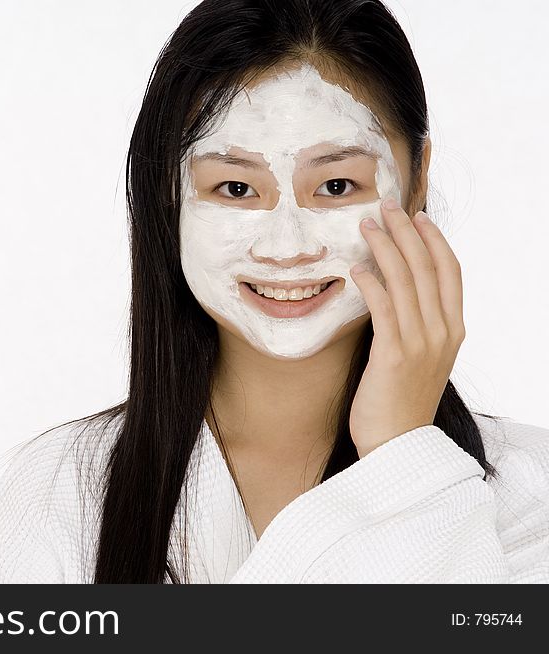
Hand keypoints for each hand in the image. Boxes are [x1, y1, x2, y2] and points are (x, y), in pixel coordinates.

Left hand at [348, 198, 465, 457]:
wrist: (399, 446)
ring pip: (406, 281)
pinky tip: (358, 267)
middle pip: (427, 268)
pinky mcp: (395, 355)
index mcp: (453, 330)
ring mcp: (421, 343)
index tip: (416, 217)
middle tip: (387, 205)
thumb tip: (395, 294)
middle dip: (407, 232)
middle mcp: (443, 332)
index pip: (449, 273)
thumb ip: (414, 327)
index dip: (433, 240)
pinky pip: (384, 309)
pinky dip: (373, 284)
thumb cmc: (400, 402)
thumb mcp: (418, 359)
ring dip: (386, 247)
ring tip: (367, 224)